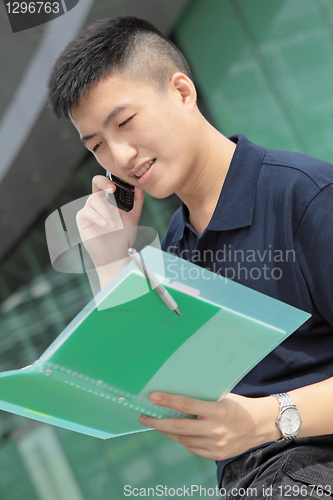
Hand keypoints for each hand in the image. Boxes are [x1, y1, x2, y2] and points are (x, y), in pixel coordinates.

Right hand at [76, 175, 144, 278]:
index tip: (120, 185)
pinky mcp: (83, 219)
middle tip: (113, 190)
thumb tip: (139, 186)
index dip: (112, 179)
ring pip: (93, 199)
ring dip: (105, 211)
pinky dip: (97, 217)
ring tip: (112, 225)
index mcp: (110, 199)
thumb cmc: (123, 236)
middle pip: (96, 182)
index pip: (108, 182)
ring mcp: (90, 209)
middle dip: (104, 183)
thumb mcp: (133, 217)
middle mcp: (99, 202)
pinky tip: (105, 225)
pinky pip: (87, 212)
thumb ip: (137, 201)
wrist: (116, 254)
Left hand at [138, 392, 279, 460]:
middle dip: (158, 422)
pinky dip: (182, 439)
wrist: (260, 425)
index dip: (168, 401)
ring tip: (157, 423)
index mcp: (217, 410)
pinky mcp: (216, 455)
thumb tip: (176, 394)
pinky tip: (175, 432)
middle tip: (144, 417)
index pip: (186, 405)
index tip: (152, 398)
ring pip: (182, 439)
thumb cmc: (239, 405)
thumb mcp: (222, 396)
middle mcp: (216, 429)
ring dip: (167, 431)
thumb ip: (201, 398)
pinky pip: (191, 448)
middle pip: (179, 427)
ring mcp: (216, 444)